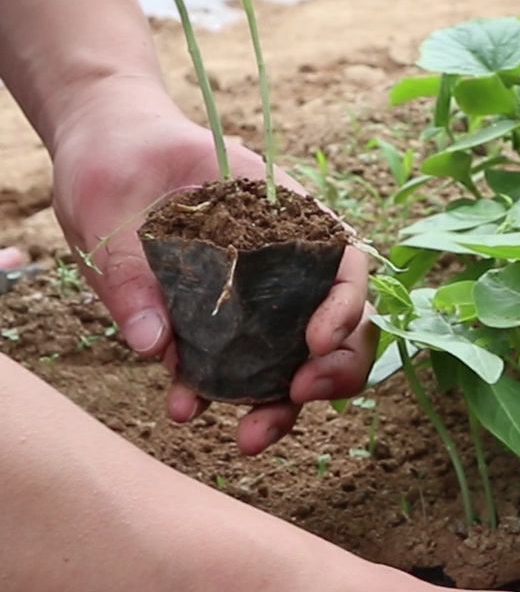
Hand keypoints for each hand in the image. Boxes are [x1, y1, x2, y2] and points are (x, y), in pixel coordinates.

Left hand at [46, 75, 373, 453]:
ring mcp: (260, 300)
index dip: (346, 306)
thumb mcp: (112, 201)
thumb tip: (152, 345)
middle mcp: (288, 263)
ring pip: (298, 360)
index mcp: (288, 217)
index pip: (346, 265)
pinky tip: (185, 408)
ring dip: (281, 405)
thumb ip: (131, 269)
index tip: (316, 341)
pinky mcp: (224, 328)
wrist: (101, 154)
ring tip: (247, 437)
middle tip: (298, 394)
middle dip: (333, 372)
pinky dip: (222, 396)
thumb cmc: (119, 157)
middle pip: (342, 325)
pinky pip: (239, 370)